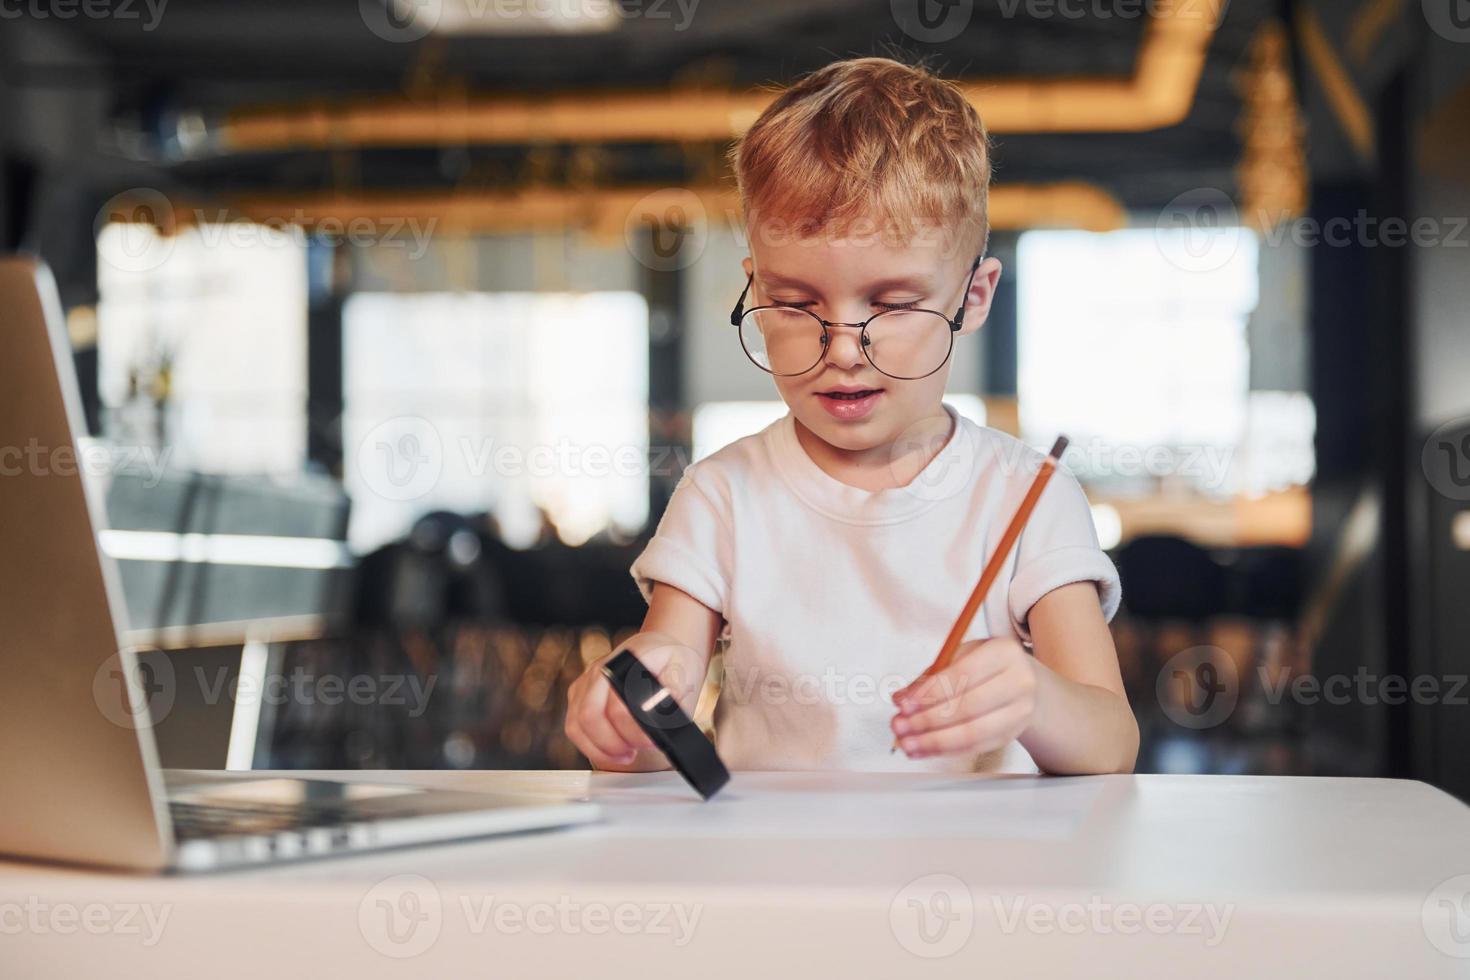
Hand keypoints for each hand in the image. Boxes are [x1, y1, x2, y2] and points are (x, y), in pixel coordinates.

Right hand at [564, 632, 704, 771]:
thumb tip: (662, 718)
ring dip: (598, 748)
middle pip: (589, 716)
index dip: (634, 732)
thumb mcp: (686, 674)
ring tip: (622, 755)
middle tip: (631, 754)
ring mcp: (587, 680)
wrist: (662, 645)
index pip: (619, 706)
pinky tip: (610, 751)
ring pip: (576, 724)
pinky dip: (589, 745)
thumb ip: (676, 696)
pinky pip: (573, 725)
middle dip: (611, 745)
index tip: (651, 743)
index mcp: (627, 660)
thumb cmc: (673, 660)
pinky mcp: (579, 693)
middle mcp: (601, 668)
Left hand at [889, 637, 1040, 758]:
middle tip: (899, 725)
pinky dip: (945, 750)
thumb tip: (901, 699)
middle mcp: (1019, 682)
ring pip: (973, 733)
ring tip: (907, 743)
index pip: (963, 674)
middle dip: (928, 719)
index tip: (903, 704)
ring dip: (934, 741)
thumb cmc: (984, 665)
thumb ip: (931, 676)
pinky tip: (923, 749)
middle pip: (969, 706)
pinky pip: (975, 747)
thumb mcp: (960, 656)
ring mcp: (1020, 712)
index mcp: (1004, 652)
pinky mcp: (1012, 734)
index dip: (930, 692)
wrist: (1022, 682)